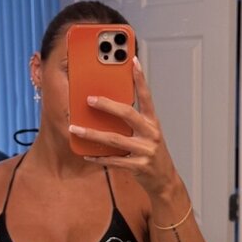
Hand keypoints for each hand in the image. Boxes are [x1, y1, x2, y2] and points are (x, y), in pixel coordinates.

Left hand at [68, 58, 177, 197]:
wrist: (165, 179)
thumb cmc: (153, 153)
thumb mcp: (148, 133)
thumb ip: (133, 121)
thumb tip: (109, 107)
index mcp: (153, 122)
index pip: (147, 96)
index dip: (140, 78)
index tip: (133, 61)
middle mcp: (150, 133)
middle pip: (127, 114)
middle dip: (107, 105)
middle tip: (89, 99)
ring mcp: (145, 150)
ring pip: (115, 139)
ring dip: (92, 134)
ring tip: (76, 129)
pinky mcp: (138, 166)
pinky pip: (114, 161)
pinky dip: (98, 157)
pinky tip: (86, 154)